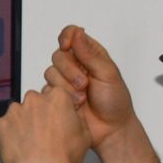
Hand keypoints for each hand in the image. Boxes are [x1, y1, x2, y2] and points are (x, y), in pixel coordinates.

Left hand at [0, 84, 89, 162]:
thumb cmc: (63, 156)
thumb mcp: (85, 134)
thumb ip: (77, 116)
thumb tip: (72, 113)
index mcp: (57, 98)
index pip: (54, 93)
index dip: (55, 107)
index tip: (55, 116)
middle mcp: (35, 100)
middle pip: (35, 100)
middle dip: (38, 112)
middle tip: (43, 131)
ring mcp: (16, 111)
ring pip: (18, 111)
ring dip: (23, 121)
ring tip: (30, 140)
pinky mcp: (1, 124)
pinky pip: (4, 124)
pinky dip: (9, 132)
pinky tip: (19, 144)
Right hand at [47, 26, 136, 150]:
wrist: (110, 129)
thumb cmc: (115, 102)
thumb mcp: (108, 74)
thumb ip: (90, 54)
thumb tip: (78, 33)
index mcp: (91, 54)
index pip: (71, 34)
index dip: (66, 37)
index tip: (68, 45)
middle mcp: (76, 65)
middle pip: (58, 55)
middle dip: (69, 70)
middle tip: (84, 84)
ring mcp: (65, 81)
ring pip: (50, 72)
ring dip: (66, 86)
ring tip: (82, 98)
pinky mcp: (57, 96)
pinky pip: (47, 90)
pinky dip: (60, 97)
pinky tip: (74, 105)